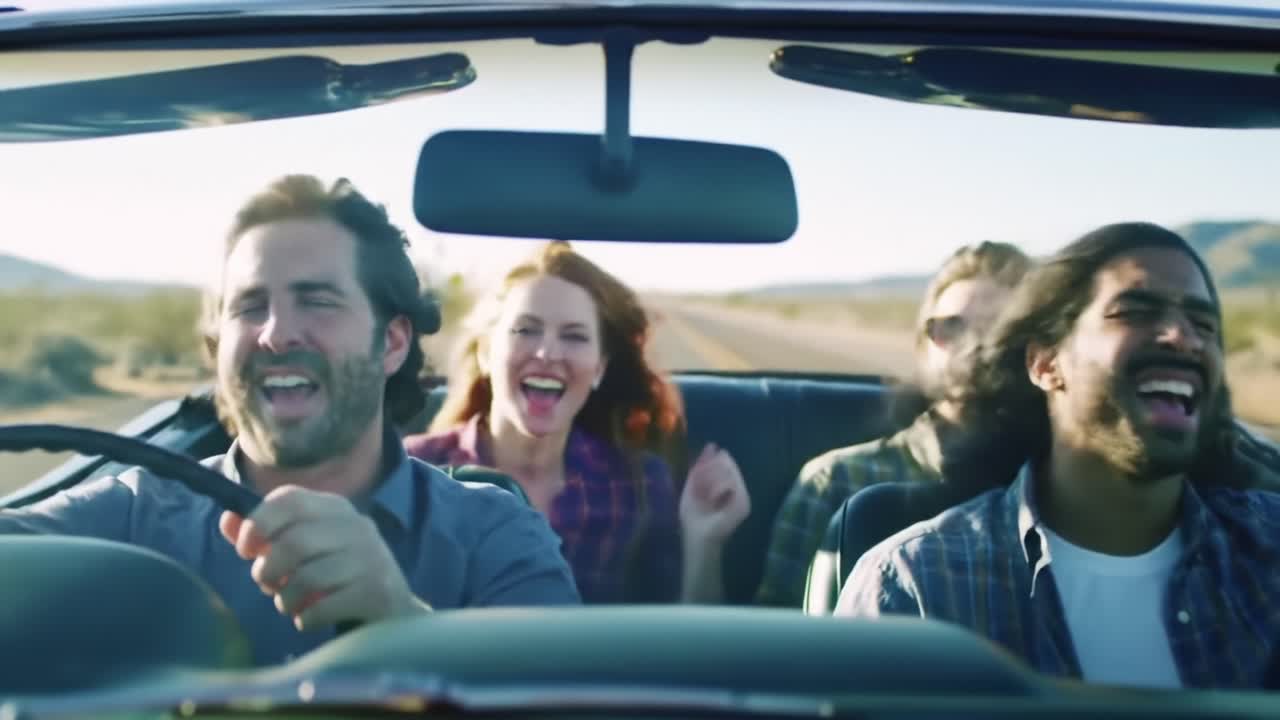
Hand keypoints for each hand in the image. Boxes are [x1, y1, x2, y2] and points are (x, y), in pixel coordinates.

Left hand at [218, 486, 426, 631]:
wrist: (394, 610)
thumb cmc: (339, 575)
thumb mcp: (306, 549)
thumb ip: (265, 535)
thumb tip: (227, 519)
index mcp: (336, 509)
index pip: (289, 499)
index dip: (257, 522)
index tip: (245, 549)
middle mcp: (356, 527)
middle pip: (293, 542)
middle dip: (267, 570)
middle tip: (268, 584)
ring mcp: (370, 558)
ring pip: (306, 578)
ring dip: (284, 599)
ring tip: (288, 604)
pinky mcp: (375, 591)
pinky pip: (323, 607)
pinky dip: (305, 618)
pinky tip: (308, 618)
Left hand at [679, 443, 750, 546]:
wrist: (698, 537)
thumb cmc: (693, 516)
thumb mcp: (693, 485)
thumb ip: (701, 466)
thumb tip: (713, 446)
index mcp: (725, 484)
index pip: (723, 462)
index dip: (710, 460)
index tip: (699, 468)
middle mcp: (737, 488)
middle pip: (724, 463)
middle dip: (707, 471)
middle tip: (700, 491)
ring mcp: (742, 496)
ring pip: (727, 470)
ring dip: (710, 481)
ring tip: (704, 497)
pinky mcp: (744, 502)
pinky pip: (730, 482)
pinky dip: (717, 489)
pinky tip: (711, 500)